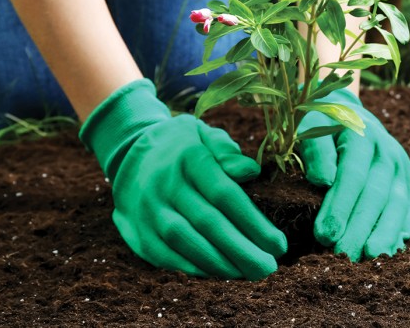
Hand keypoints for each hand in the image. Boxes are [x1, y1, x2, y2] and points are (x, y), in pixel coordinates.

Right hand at [79, 79, 287, 279]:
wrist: (130, 155)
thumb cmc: (184, 147)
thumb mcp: (205, 135)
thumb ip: (228, 152)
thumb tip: (251, 172)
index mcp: (190, 158)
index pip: (224, 194)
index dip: (253, 222)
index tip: (278, 243)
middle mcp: (166, 185)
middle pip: (208, 223)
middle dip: (242, 250)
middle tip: (270, 267)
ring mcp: (149, 210)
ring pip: (186, 242)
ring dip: (220, 263)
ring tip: (249, 273)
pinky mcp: (139, 232)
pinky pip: (167, 256)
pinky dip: (195, 267)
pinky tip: (220, 273)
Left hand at [298, 89, 409, 260]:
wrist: (349, 113)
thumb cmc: (323, 127)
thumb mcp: (312, 129)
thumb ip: (316, 151)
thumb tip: (323, 180)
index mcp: (361, 135)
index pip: (352, 175)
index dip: (340, 207)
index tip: (325, 235)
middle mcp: (387, 150)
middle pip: (376, 194)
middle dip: (359, 228)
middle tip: (342, 256)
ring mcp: (402, 166)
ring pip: (398, 204)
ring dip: (384, 233)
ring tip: (369, 258)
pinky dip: (403, 228)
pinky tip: (391, 249)